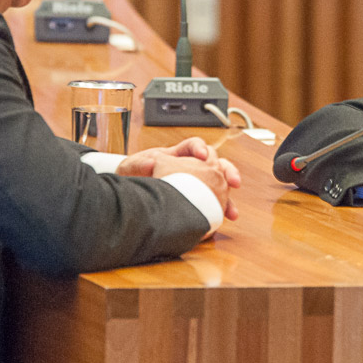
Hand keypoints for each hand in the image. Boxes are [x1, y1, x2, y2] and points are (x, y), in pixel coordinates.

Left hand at [120, 138, 240, 220]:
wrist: (131, 194)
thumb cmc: (132, 176)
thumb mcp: (131, 168)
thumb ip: (139, 164)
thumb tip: (152, 163)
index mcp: (176, 155)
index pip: (193, 145)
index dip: (200, 149)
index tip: (203, 156)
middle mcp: (190, 165)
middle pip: (215, 162)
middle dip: (226, 170)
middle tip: (232, 181)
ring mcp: (196, 181)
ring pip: (219, 181)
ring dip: (228, 194)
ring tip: (232, 208)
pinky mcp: (198, 197)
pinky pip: (215, 200)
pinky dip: (222, 208)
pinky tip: (227, 216)